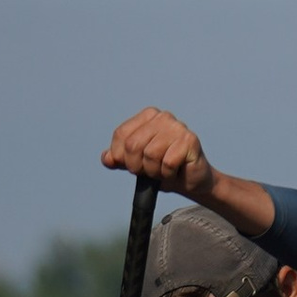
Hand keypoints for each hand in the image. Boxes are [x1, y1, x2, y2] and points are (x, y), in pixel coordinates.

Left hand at [102, 107, 218, 201]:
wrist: (189, 181)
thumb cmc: (162, 168)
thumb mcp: (135, 163)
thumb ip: (118, 158)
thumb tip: (106, 158)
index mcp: (148, 116)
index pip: (121, 135)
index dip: (120, 156)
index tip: (131, 165)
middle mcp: (163, 117)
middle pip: (133, 145)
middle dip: (137, 166)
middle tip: (149, 170)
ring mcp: (178, 127)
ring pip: (150, 154)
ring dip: (154, 171)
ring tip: (163, 170)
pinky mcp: (189, 141)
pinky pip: (167, 163)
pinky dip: (167, 174)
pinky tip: (174, 171)